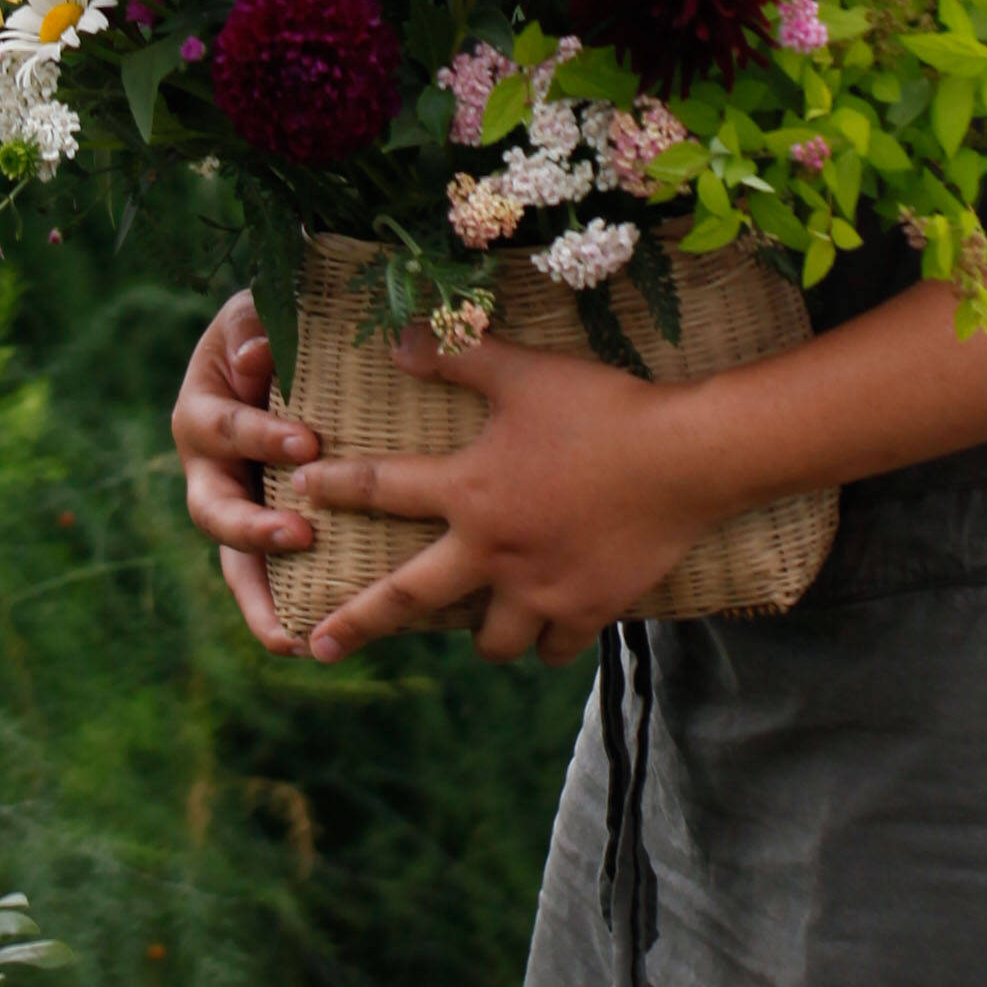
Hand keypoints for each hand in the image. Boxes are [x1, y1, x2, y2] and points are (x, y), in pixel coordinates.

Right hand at [172, 288, 322, 651]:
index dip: (261, 438)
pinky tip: (310, 648)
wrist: (287, 354)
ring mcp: (234, 508)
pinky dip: (280, 614)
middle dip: (252, 530)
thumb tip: (255, 352)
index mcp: (202, 416)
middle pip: (214, 512)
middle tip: (298, 537)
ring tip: (294, 634)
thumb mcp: (257, 312)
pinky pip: (266, 582)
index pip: (226, 429)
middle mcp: (208, 471)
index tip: (307, 444)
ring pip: (233, 563)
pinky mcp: (266, 534)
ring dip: (259, 597)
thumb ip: (253, 325)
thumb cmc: (274, 328)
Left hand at [291, 324, 711, 668]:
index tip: (299, 492)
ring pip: (490, 641)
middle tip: (319, 646)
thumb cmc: (604, 408)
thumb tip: (399, 338)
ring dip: (477, 636)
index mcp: (470, 490)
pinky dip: (546, 643)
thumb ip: (460, 356)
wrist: (686, 457)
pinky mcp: (588, 609)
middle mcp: (493, 551)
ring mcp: (540, 589)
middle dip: (357, 623)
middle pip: (408, 598)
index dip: (336, 487)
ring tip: (476, 630)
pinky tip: (547, 632)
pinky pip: (553, 648)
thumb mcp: (527, 371)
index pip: (381, 488)